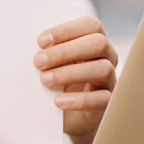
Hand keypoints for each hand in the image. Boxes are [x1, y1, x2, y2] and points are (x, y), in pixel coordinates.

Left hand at [34, 16, 117, 143]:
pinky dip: (79, 100)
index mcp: (95, 42)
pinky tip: (58, 101)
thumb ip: (48, 53)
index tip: (40, 41)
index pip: (91, 25)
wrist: (68, 118)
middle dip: (65, 51)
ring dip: (70, 73)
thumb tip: (33, 49)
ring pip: (102, 69)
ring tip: (44, 80)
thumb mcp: (54, 64)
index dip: (66, 30)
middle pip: (98, 44)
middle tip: (38, 62)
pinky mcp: (108, 104)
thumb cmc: (59, 83)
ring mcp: (110, 81)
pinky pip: (102, 99)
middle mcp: (107, 58)